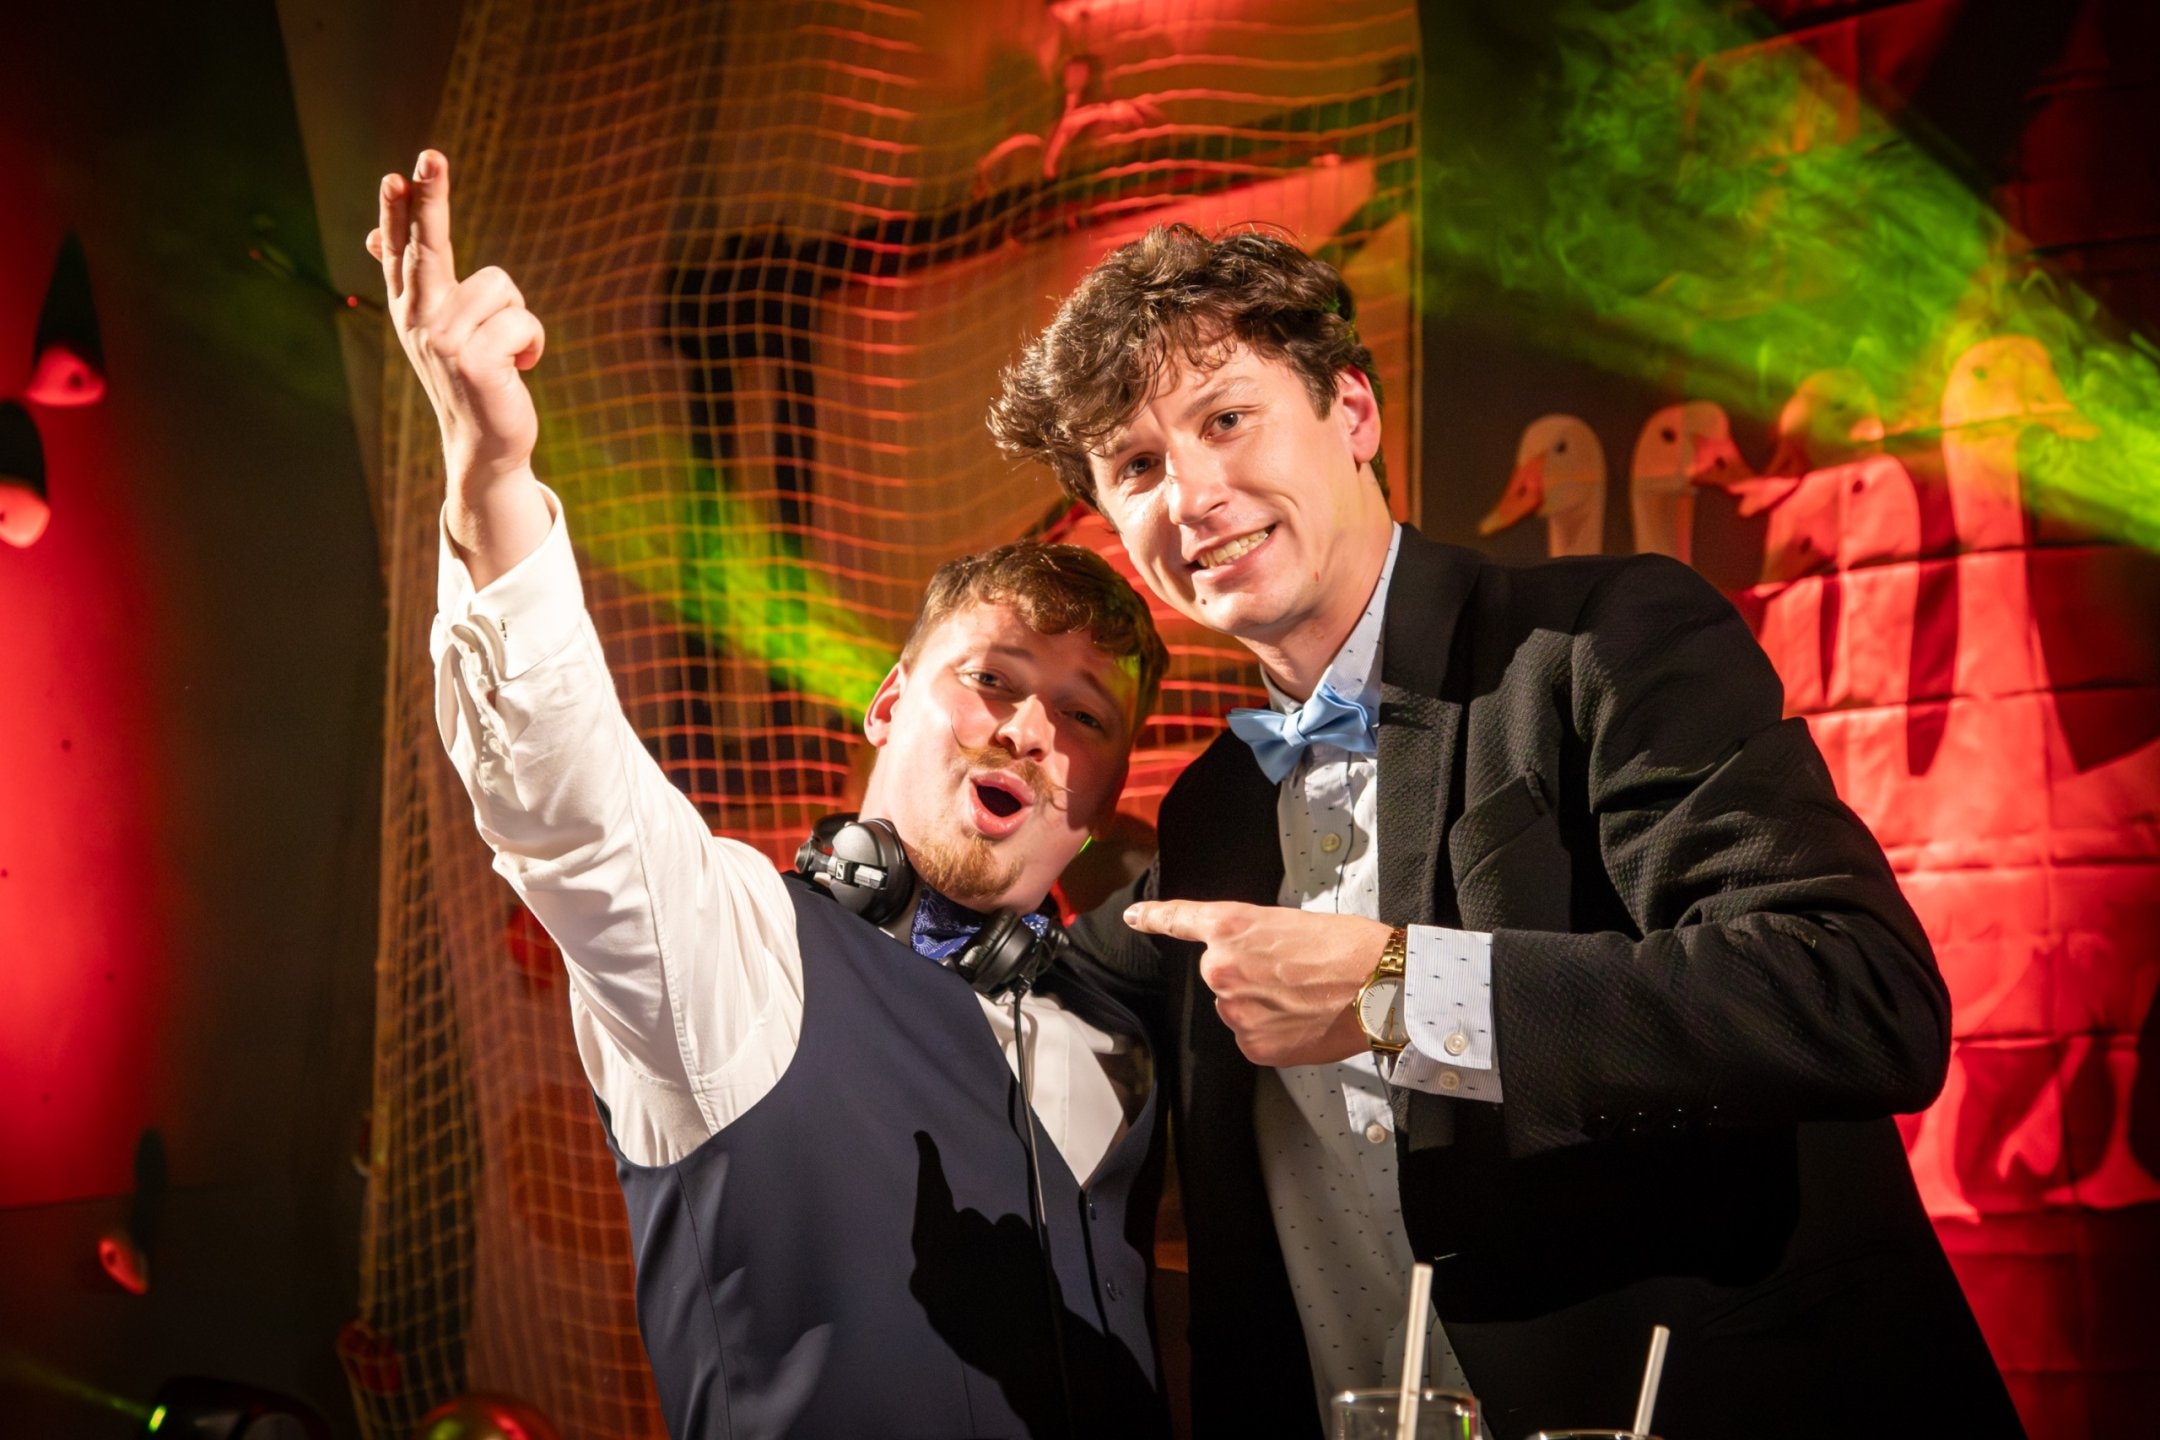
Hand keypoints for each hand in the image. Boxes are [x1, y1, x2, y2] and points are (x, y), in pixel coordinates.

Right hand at [366, 150, 543, 488]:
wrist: (483, 444)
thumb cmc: (470, 377)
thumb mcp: (438, 327)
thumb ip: (415, 281)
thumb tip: (374, 240)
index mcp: (410, 307)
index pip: (401, 247)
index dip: (398, 211)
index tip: (395, 175)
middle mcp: (418, 321)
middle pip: (428, 246)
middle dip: (431, 199)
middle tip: (431, 155)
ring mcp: (443, 342)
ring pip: (501, 285)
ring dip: (519, 315)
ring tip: (509, 350)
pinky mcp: (474, 362)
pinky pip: (522, 320)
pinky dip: (533, 341)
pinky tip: (521, 367)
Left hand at [1123, 899, 1391, 1065]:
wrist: (1380, 985)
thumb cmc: (1348, 945)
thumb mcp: (1289, 923)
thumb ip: (1253, 940)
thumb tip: (1251, 963)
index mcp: (1230, 927)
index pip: (1180, 920)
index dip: (1154, 917)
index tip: (1134, 918)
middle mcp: (1220, 968)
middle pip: (1222, 974)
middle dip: (1249, 976)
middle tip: (1294, 974)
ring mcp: (1234, 1011)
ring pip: (1238, 1008)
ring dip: (1262, 1006)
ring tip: (1306, 998)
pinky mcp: (1252, 1046)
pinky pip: (1254, 1038)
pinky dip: (1274, 1033)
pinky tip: (1304, 1022)